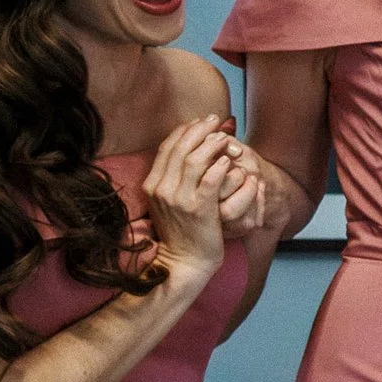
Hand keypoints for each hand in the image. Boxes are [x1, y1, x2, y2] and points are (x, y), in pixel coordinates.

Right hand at [141, 117, 236, 280]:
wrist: (184, 261)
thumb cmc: (182, 231)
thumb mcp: (170, 202)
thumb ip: (173, 179)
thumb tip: (187, 153)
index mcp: (152, 185)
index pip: (166, 148)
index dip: (183, 131)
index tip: (199, 121)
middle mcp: (162, 189)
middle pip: (180, 149)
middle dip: (199, 130)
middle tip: (215, 120)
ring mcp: (179, 199)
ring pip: (194, 160)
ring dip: (212, 145)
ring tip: (225, 138)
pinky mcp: (199, 209)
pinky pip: (210, 180)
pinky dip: (220, 166)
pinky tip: (228, 160)